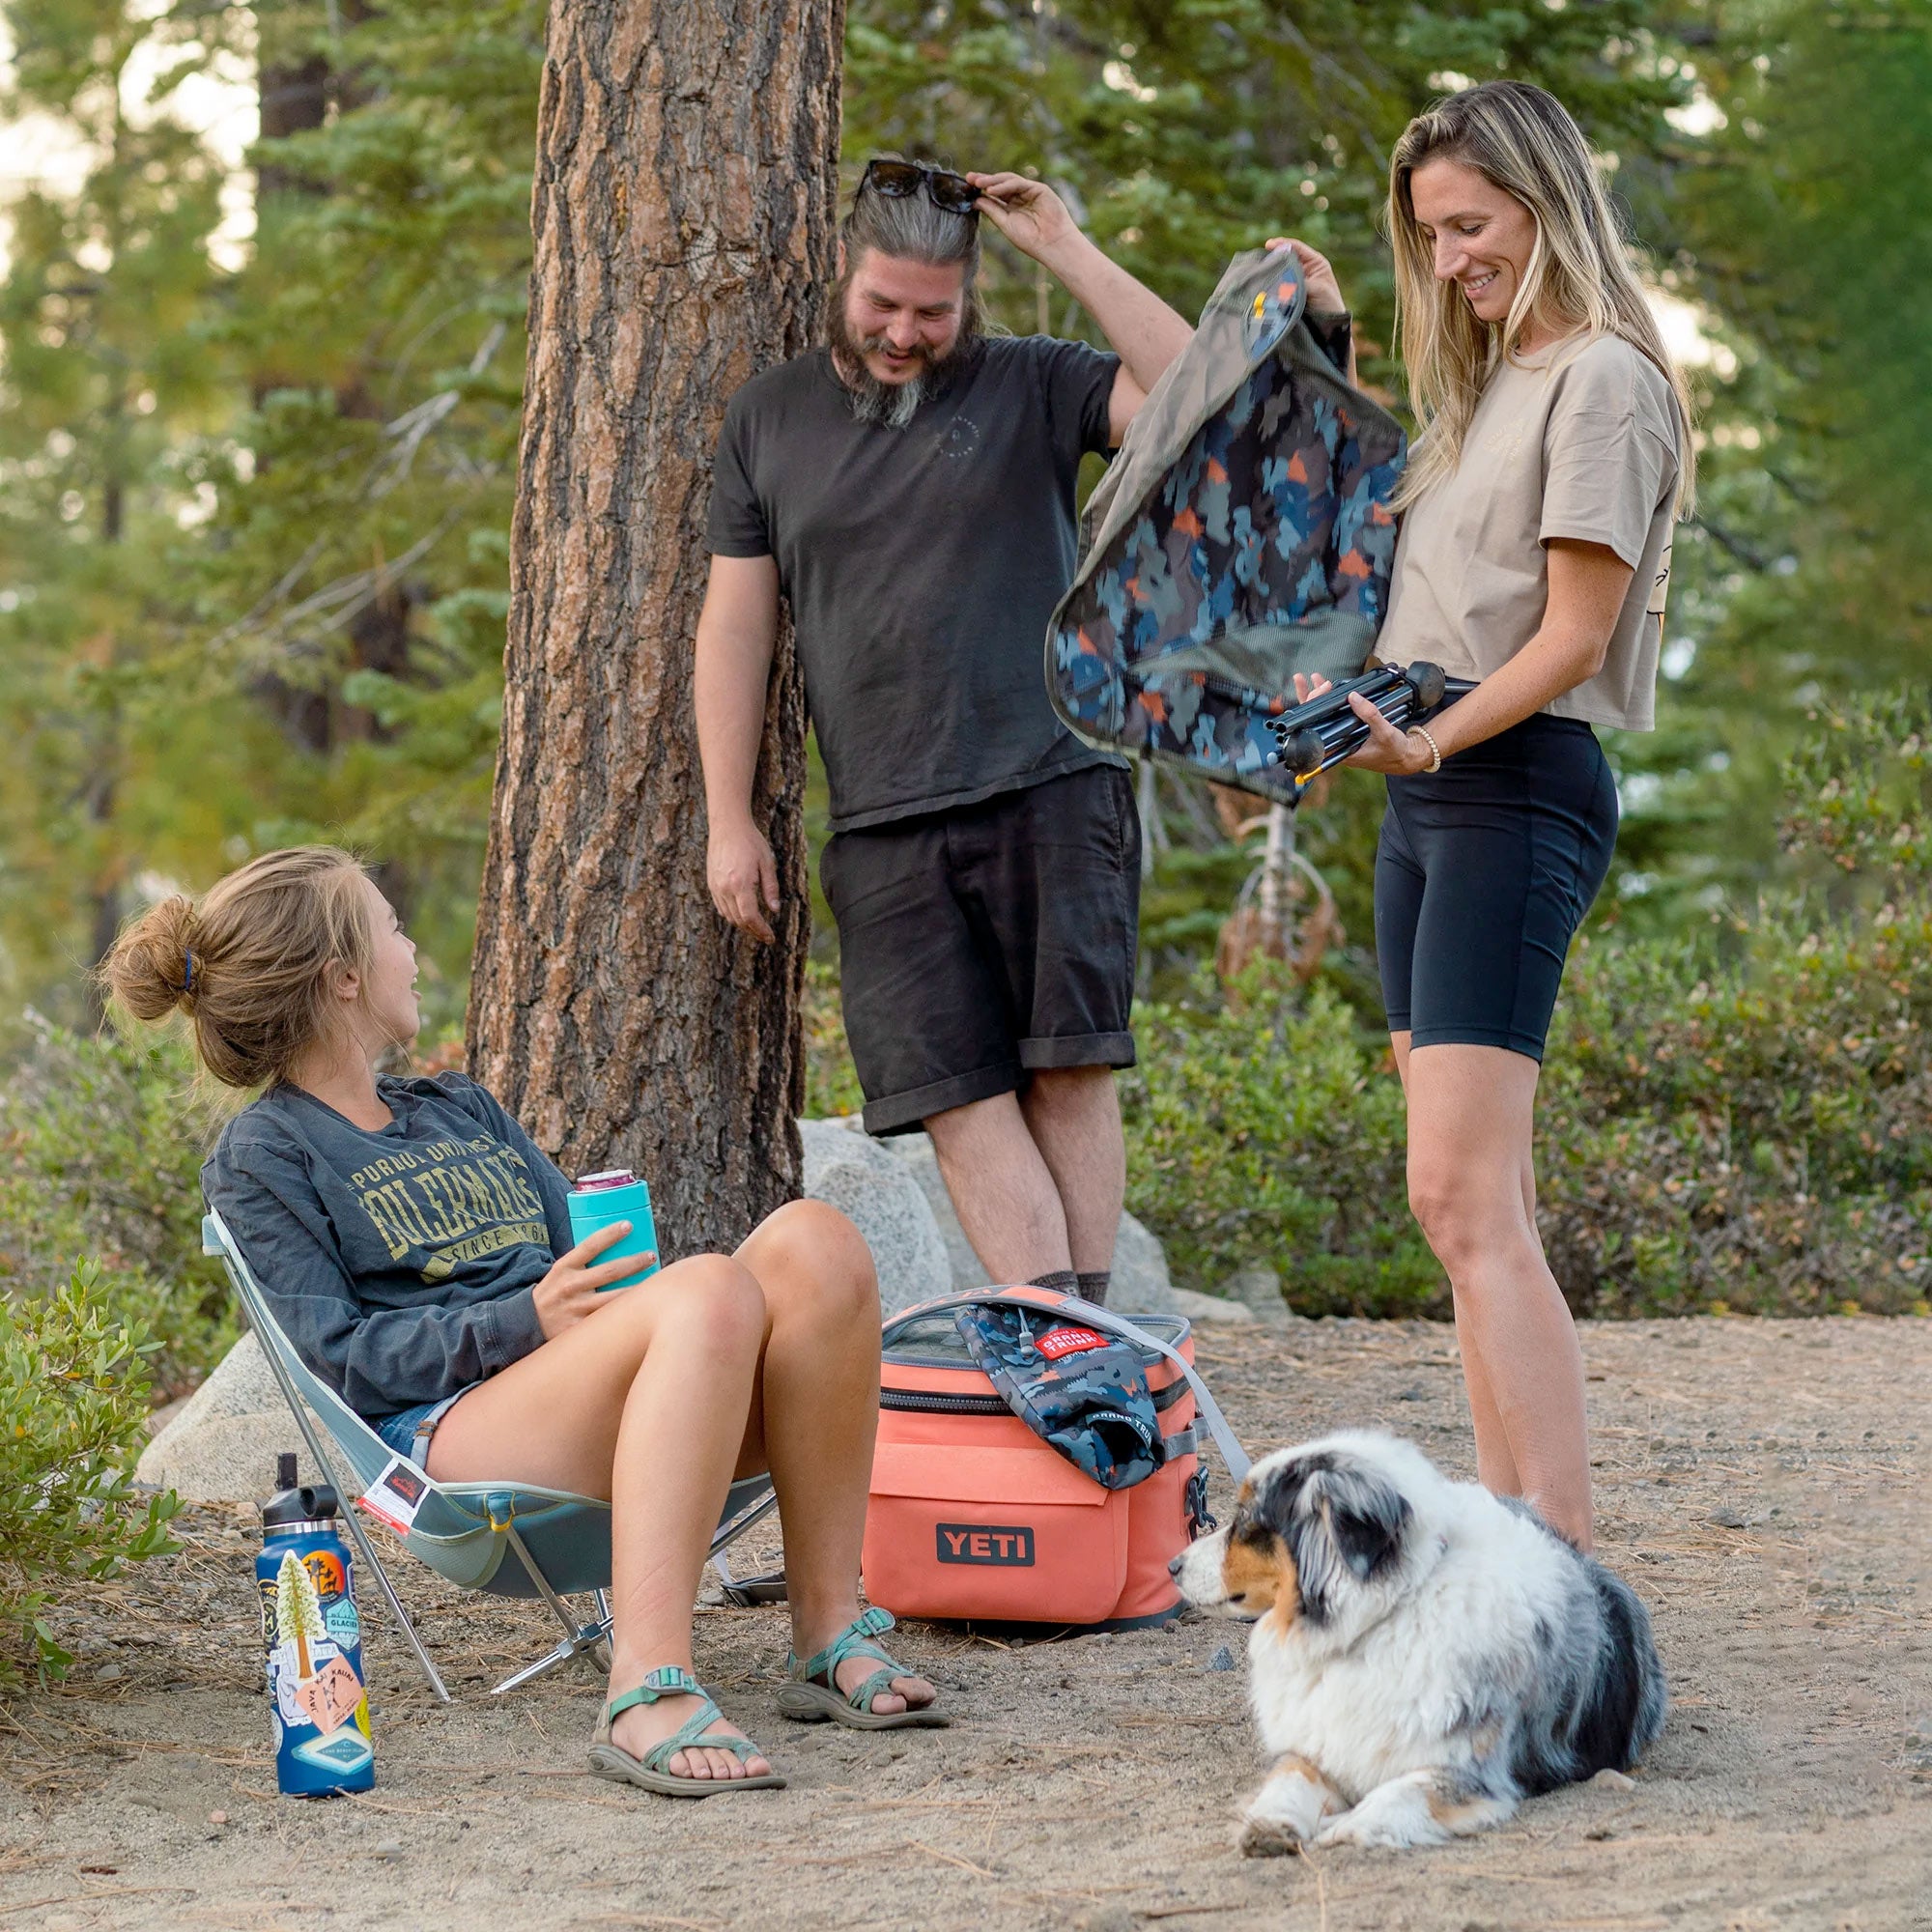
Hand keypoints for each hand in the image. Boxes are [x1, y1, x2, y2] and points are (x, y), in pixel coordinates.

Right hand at [533, 1220, 655, 1339]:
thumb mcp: (562, 1271)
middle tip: (651, 1255)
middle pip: (610, 1272)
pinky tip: (640, 1309)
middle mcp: (570, 1286)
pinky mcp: (580, 1329)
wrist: (528, 1323)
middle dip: (635, 1262)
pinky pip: (607, 1320)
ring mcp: (575, 1308)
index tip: (629, 1225)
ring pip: (614, 1298)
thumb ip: (583, 1262)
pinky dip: (625, 1314)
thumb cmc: (555, 1291)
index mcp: (564, 1267)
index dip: (610, 1234)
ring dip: (637, 1289)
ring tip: (655, 1281)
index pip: (589, 1246)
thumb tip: (617, 1244)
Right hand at [708, 816, 777, 943]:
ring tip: (756, 927)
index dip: (761, 930)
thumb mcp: (768, 863)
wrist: (727, 826)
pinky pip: (720, 907)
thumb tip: (775, 910)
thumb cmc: (751, 841)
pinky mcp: (711, 883)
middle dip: (753, 931)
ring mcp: (715, 887)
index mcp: (741, 884)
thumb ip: (771, 888)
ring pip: (728, 916)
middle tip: (766, 935)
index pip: (750, 917)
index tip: (770, 937)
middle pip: (738, 920)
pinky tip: (741, 913)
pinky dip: (731, 914)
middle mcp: (725, 888)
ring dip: (742, 924)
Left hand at [967, 172, 1079, 263]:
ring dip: (992, 181)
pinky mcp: (1039, 189)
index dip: (981, 189)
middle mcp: (1020, 197)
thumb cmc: (1030, 239)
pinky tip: (992, 190)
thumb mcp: (1006, 224)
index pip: (994, 193)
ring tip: (978, 183)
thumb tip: (975, 200)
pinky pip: (1018, 183)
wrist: (1051, 244)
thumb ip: (992, 210)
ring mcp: (1030, 191)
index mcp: (1012, 206)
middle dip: (984, 180)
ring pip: (1008, 181)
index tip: (966, 186)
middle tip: (969, 178)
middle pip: (999, 184)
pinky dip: (1005, 186)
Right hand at [1263, 237, 1345, 314]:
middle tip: (1262, 259)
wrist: (1329, 325)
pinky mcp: (1289, 294)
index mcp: (1315, 263)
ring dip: (1272, 272)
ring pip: (1281, 272)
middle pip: (1286, 258)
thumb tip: (1282, 284)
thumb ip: (1300, 283)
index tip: (1269, 244)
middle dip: (1274, 257)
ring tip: (1261, 271)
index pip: (1297, 248)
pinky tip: (1264, 285)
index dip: (1283, 244)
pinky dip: (1272, 286)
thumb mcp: (1318, 289)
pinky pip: (1279, 287)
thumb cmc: (1329, 304)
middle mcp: (1304, 269)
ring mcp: (1296, 281)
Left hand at [1290, 672, 1435, 775]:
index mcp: (1339, 751)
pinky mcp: (1349, 731)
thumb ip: (1370, 715)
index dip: (1311, 710)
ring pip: (1324, 717)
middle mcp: (1336, 745)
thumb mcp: (1385, 733)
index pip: (1316, 730)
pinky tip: (1330, 688)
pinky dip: (1333, 701)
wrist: (1405, 757)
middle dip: (1311, 698)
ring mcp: (1342, 737)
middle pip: (1315, 721)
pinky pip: (1336, 715)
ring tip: (1316, 678)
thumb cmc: (1395, 751)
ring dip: (1320, 697)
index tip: (1318, 691)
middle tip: (1311, 679)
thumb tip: (1353, 696)